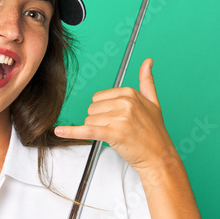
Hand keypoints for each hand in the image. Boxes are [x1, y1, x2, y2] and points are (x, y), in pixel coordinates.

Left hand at [54, 58, 179, 175]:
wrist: (159, 157)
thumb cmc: (154, 132)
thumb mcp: (153, 102)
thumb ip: (147, 81)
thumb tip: (147, 61)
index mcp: (130, 93)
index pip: (99, 98)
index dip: (105, 111)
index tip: (119, 118)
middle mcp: (125, 103)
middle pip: (92, 109)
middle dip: (101, 121)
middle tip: (119, 129)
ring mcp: (119, 118)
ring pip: (90, 121)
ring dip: (99, 131)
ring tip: (118, 136)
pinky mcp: (113, 134)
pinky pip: (87, 130)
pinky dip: (72, 131)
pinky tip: (59, 131)